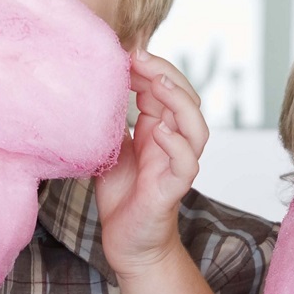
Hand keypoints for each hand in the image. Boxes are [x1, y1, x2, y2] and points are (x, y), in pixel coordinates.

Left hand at [96, 49, 208, 278]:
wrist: (127, 242)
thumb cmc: (121, 195)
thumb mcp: (110, 146)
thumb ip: (111, 118)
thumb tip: (96, 82)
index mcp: (160, 129)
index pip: (167, 88)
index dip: (151, 67)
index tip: (124, 51)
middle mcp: (174, 144)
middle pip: (186, 98)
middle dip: (166, 73)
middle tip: (138, 57)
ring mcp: (177, 165)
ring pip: (197, 127)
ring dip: (180, 102)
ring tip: (158, 84)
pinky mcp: (174, 190)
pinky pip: (187, 164)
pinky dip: (178, 145)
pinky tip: (160, 131)